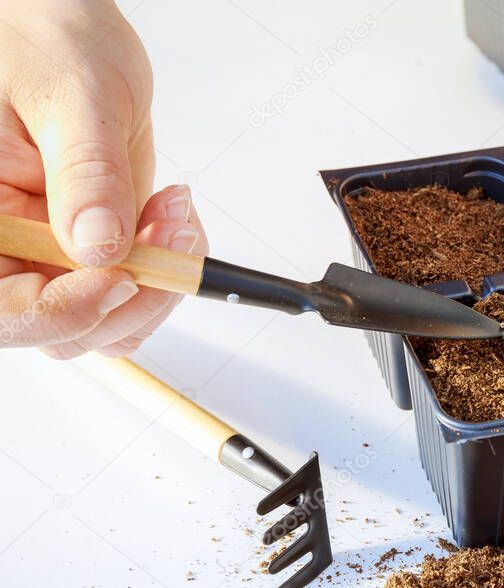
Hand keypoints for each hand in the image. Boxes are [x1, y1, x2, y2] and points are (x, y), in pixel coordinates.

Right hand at [0, 0, 206, 357]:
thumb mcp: (71, 98)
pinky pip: (137, 289)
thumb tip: (98, 247)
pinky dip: (170, 266)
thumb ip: (86, 175)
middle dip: (133, 295)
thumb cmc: (42, 40)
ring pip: (109, 319)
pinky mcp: (94, 248)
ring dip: (160, 281)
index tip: (123, 279)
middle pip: (64, 329)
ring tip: (174, 213)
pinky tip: (171, 215)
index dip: (63, 310)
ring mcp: (52, 254)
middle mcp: (8, 246)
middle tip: (172, 234)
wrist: (64, 29)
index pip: (4, 308)